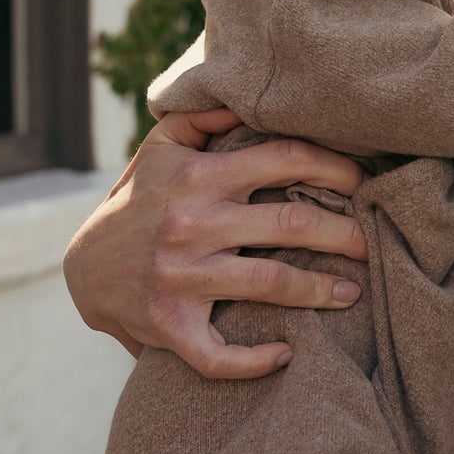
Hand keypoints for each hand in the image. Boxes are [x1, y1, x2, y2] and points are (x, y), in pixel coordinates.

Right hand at [62, 106, 368, 377]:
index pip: (283, 158)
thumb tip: (247, 92)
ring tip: (354, 292)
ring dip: (322, 290)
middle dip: (345, 232)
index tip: (361, 181)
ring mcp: (180, 277)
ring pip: (272, 283)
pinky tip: (287, 354)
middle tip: (371, 243)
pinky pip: (220, 354)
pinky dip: (257, 360)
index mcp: (199, 177)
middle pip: (292, 222)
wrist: (82, 270)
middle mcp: (192, 224)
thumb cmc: (138, 203)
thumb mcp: (160, 149)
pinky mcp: (170, 325)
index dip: (333, 166)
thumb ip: (204, 116)